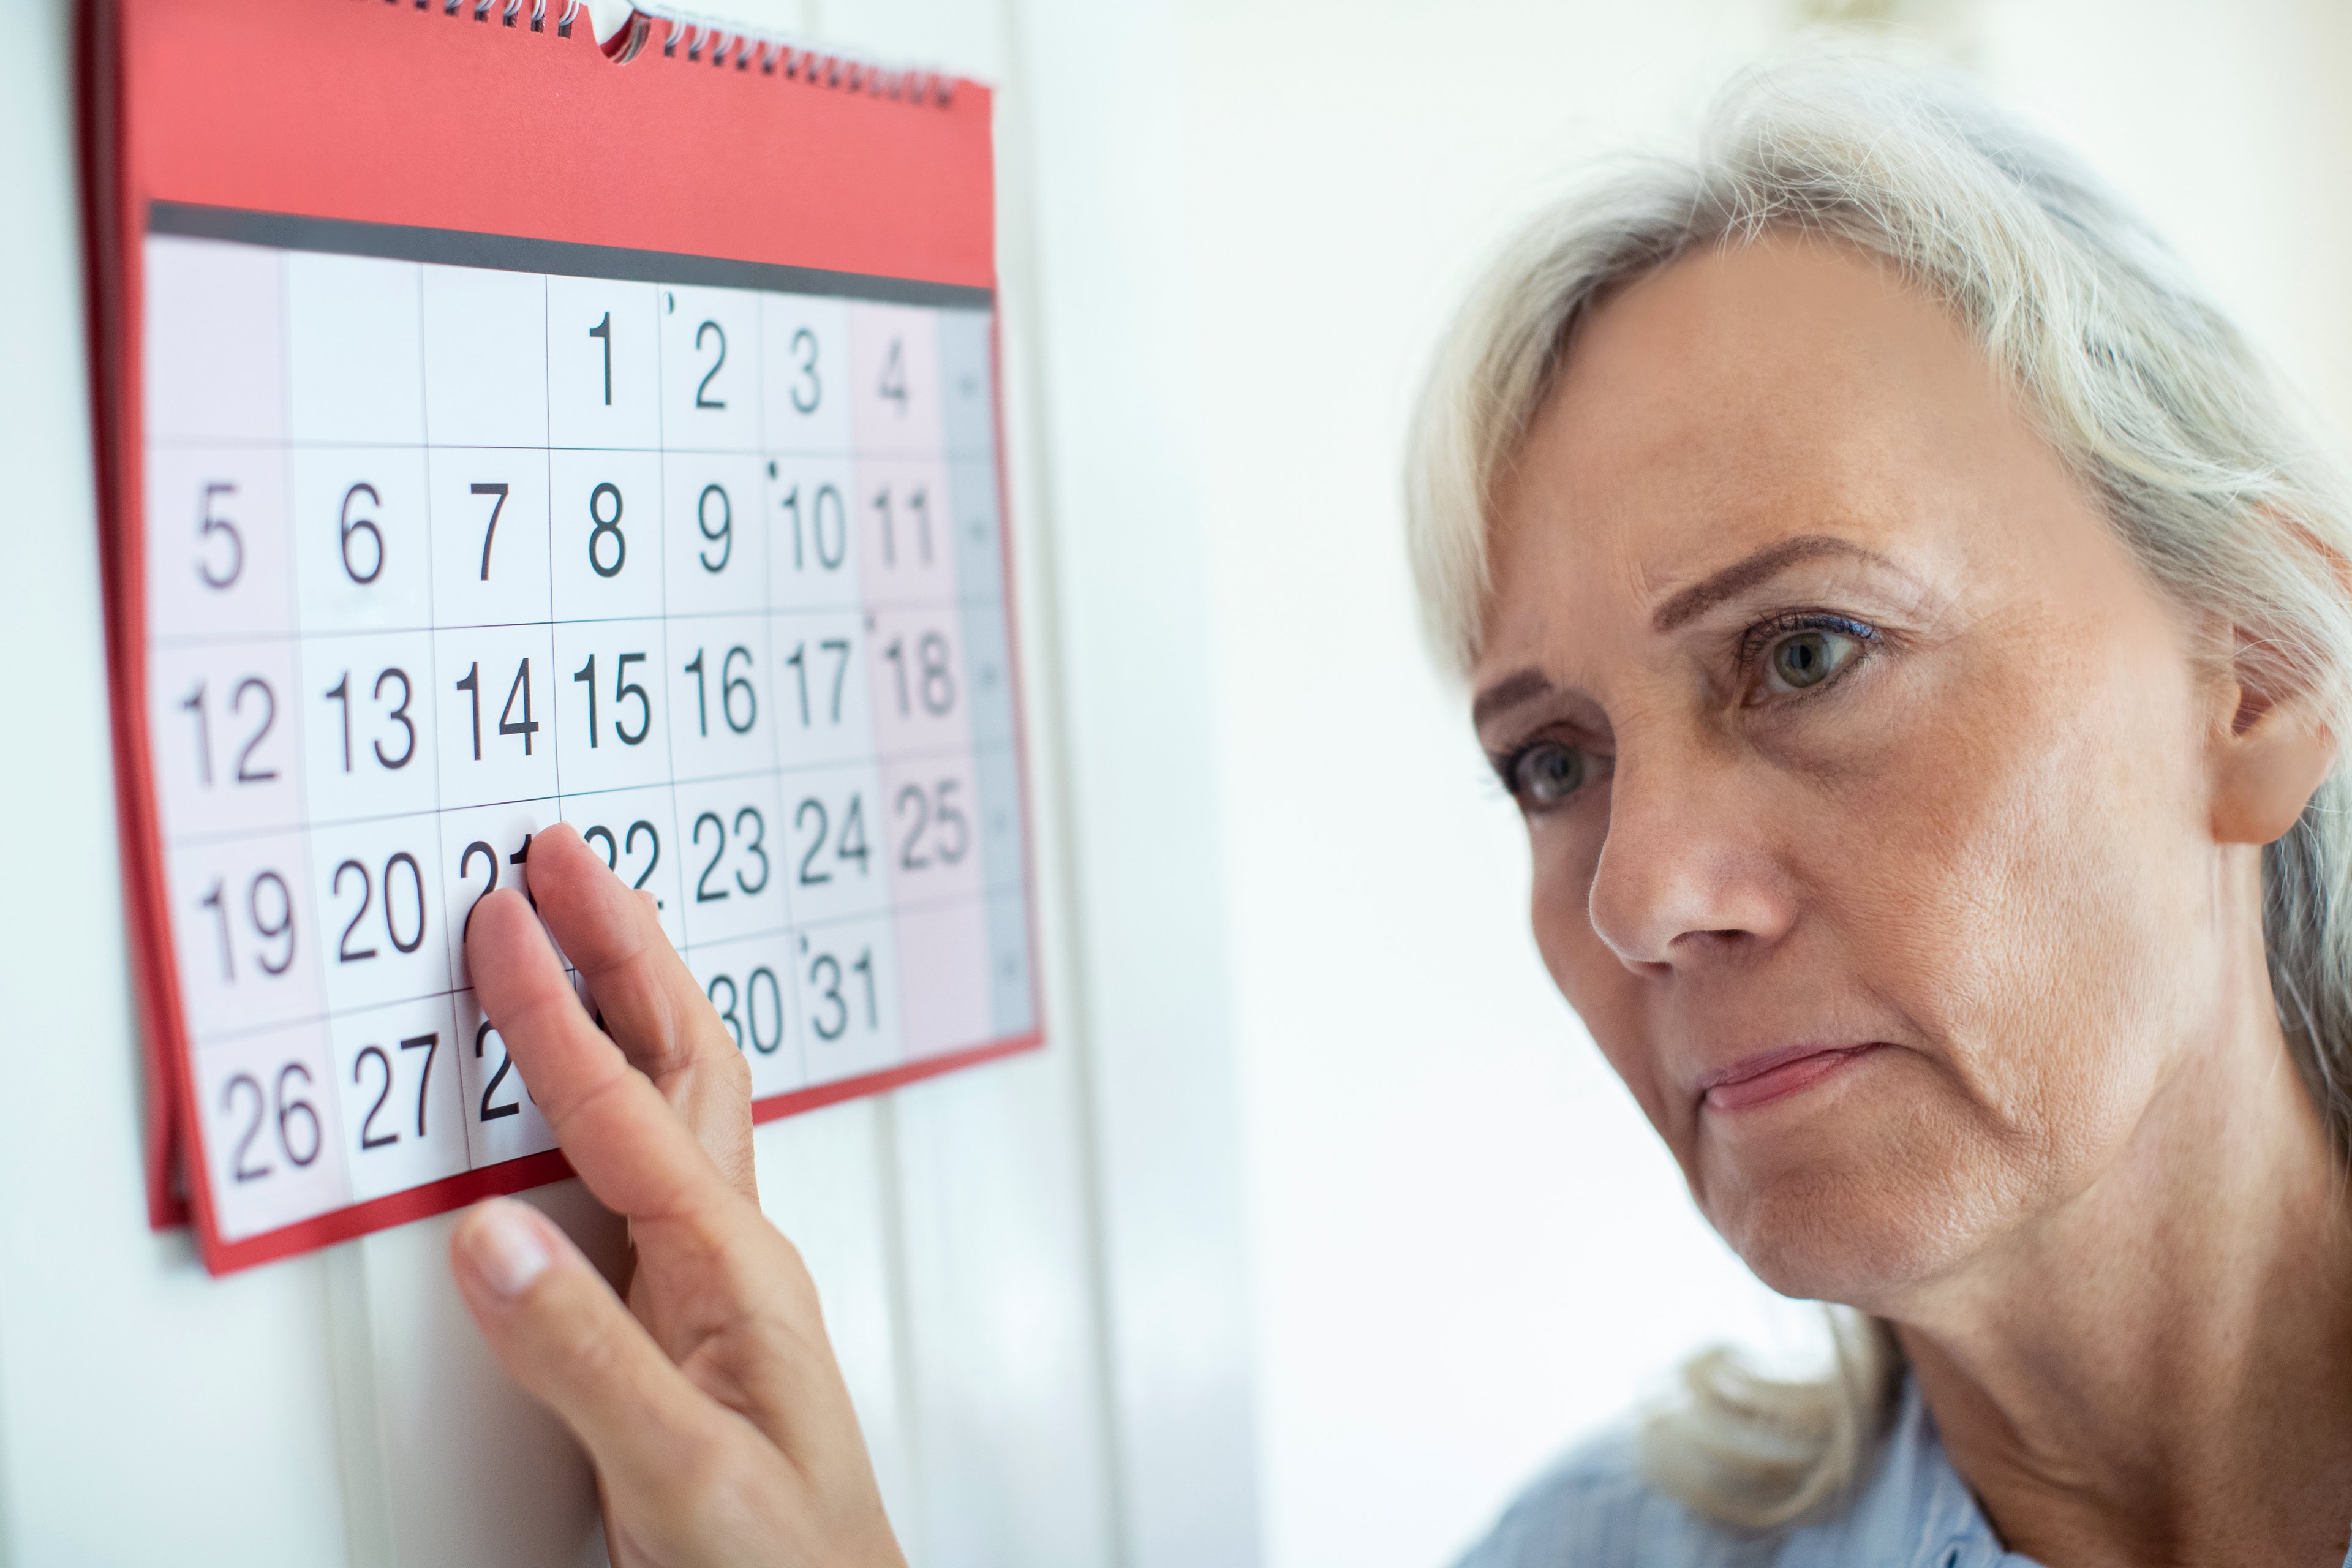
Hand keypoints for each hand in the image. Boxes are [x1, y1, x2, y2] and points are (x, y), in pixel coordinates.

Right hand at [446, 823, 900, 1567]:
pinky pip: (652, 1158)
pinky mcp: (690, 1311)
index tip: (504, 923)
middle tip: (565, 857)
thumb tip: (489, 1235)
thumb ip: (582, 1354)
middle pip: (681, 1059)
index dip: (554, 1014)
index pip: (623, 1114)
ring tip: (589, 921)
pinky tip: (598, 1076)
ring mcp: (718, 1275)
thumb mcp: (676, 1469)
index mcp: (733, 1270)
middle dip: (622, 947)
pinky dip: (619, 1083)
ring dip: (633, 996)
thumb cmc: (782, 1561)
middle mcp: (734, 1252)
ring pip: (680, 1094)